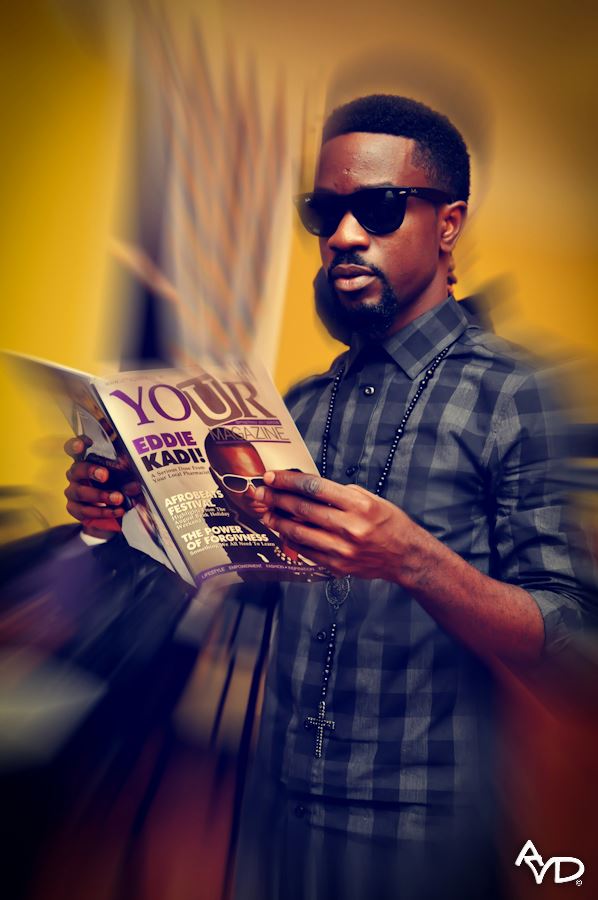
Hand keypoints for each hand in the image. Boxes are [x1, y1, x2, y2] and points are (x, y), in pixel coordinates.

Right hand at [64, 435, 141, 538]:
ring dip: (100, 495)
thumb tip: (135, 484)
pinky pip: (85, 510)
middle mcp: (76, 475)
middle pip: (76, 469)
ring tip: (118, 498)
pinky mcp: (74, 509)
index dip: (77, 444)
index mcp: (85, 461)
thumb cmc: (115, 488)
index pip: (74, 449)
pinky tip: (117, 510)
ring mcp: (73, 491)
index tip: (88, 442)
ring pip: (80, 492)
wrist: (109, 514)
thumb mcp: (124, 479)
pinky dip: (103, 511)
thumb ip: (127, 478)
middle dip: (90, 470)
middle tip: (105, 475)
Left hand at [254, 470, 421, 581]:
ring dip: (278, 521)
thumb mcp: (369, 499)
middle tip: (260, 493)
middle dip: (276, 499)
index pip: (314, 488)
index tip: (272, 477)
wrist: (404, 556)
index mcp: (358, 505)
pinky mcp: (337, 565)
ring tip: (266, 512)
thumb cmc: (388, 523)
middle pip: (302, 509)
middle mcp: (350, 527)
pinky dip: (291, 540)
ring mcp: (342, 549)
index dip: (289, 481)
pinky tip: (283, 531)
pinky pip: (306, 551)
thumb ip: (339, 494)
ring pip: (299, 532)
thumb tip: (306, 488)